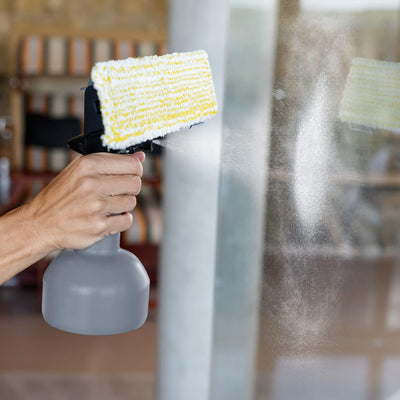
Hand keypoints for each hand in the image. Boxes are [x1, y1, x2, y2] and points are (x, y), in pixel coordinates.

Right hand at [24, 152, 144, 251]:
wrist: (40, 224)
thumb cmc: (61, 196)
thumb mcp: (79, 171)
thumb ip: (110, 162)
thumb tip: (140, 156)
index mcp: (87, 165)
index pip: (132, 164)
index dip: (135, 170)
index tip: (131, 174)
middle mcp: (91, 184)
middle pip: (135, 183)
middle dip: (130, 188)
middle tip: (118, 191)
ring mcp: (95, 206)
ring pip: (131, 202)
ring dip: (123, 205)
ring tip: (108, 205)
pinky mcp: (98, 226)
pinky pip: (126, 220)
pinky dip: (120, 220)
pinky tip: (108, 217)